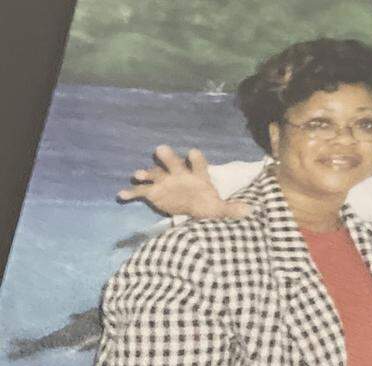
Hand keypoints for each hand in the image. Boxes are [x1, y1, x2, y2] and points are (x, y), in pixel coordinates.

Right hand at [117, 145, 247, 219]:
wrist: (193, 211)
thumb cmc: (207, 205)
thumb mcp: (219, 210)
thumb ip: (232, 209)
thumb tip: (250, 211)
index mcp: (197, 176)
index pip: (199, 164)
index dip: (197, 159)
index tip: (193, 152)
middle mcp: (179, 174)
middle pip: (173, 162)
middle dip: (167, 157)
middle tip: (161, 149)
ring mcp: (165, 182)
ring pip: (154, 174)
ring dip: (146, 173)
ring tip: (138, 174)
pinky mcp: (154, 193)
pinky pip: (141, 192)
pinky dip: (131, 193)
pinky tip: (121, 195)